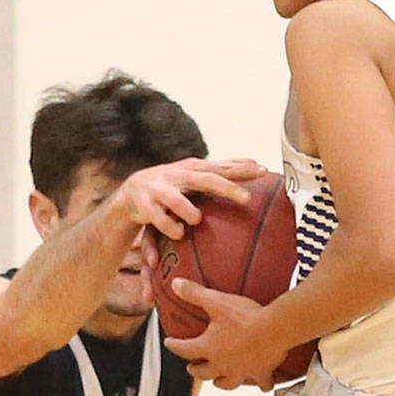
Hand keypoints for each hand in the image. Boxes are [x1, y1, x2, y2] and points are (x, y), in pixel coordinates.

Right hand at [109, 156, 267, 240]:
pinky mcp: (145, 207)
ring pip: (177, 201)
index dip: (242, 169)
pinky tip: (178, 234)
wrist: (131, 192)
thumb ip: (221, 169)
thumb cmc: (172, 184)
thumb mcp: (194, 174)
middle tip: (246, 199)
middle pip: (205, 180)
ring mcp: (160, 190)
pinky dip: (169, 227)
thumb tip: (254, 161)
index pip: (222, 167)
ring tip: (196, 220)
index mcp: (193, 168)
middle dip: (226, 188)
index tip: (264, 171)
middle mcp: (178, 176)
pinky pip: (159, 220)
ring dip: (188, 211)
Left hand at [163, 279, 287, 389]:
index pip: (185, 349)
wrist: (273, 329)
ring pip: (226, 383)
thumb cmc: (245, 317)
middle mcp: (222, 364)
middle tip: (192, 367)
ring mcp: (241, 371)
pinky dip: (261, 384)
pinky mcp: (261, 373)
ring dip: (220, 382)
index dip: (175, 345)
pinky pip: (261, 384)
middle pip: (203, 372)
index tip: (170, 343)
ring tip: (218, 380)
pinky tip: (261, 383)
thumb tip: (176, 284)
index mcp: (208, 347)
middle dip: (195, 370)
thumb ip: (194, 293)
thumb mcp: (216, 301)